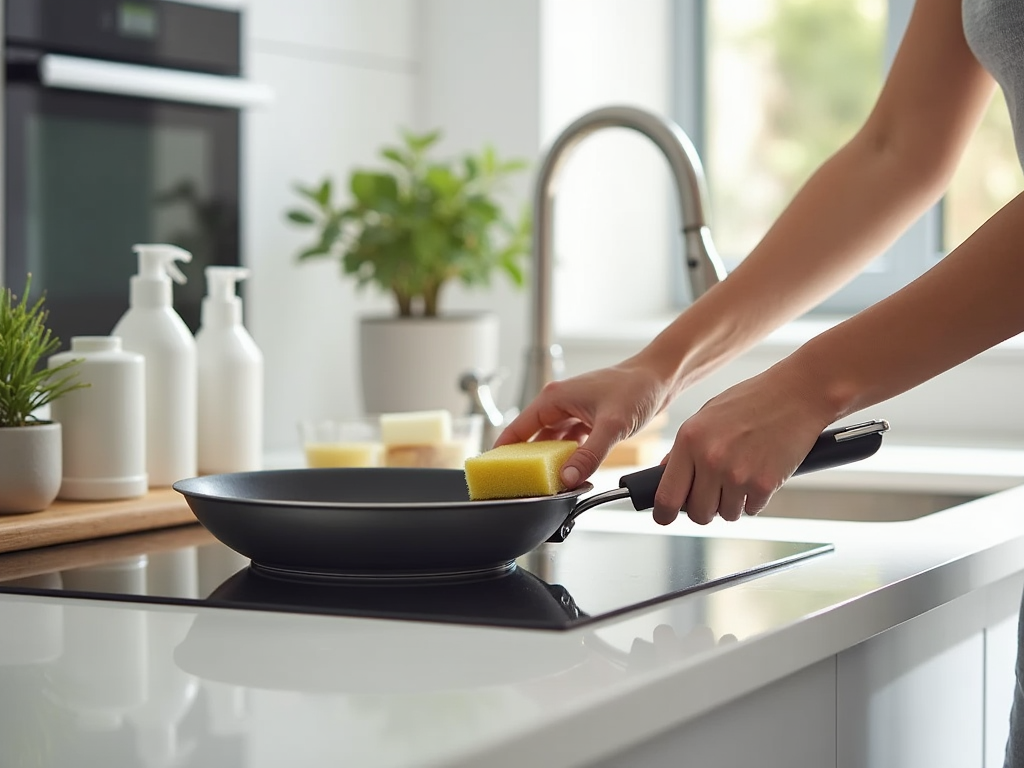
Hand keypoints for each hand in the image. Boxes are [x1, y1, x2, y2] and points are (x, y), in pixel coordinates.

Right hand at [494, 357, 675, 488]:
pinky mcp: (587, 420)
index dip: (504, 451)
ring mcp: (573, 412)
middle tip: (525, 486)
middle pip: (533, 439)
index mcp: (554, 398)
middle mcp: (559, 403)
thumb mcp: (611, 425)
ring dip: (552, 462)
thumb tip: (567, 478)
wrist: (660, 377)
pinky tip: (572, 473)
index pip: (517, 429)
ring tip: (547, 484)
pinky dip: (570, 458)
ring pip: (552, 444)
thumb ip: (588, 455)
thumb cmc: (636, 387)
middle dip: (530, 462)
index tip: (495, 472)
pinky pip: (570, 444)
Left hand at [654, 362, 834, 525]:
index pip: (667, 495)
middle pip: (698, 513)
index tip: (666, 517)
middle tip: (715, 494)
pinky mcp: (764, 484)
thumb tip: (665, 476)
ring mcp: (738, 474)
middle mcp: (710, 459)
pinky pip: (752, 509)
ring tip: (742, 476)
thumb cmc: (752, 401)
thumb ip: (684, 448)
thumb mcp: (706, 416)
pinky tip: (760, 473)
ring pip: (727, 514)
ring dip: (733, 504)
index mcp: (689, 440)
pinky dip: (755, 499)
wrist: (797, 393)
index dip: (664, 514)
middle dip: (705, 509)